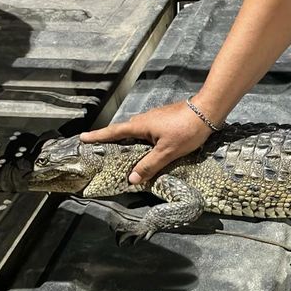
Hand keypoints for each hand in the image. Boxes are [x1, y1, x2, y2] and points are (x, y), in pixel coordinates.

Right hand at [80, 101, 214, 183]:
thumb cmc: (187, 130)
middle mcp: (144, 120)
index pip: (113, 132)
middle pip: (123, 132)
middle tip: (99, 150)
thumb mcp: (168, 152)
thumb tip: (131, 179)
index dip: (98, 136)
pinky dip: (142, 140)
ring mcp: (155, 118)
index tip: (82, 138)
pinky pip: (147, 132)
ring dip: (128, 141)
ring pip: (137, 132)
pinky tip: (146, 149)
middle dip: (111, 140)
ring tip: (122, 154)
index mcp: (140, 125)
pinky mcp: (165, 120)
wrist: (208, 111)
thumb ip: (150, 165)